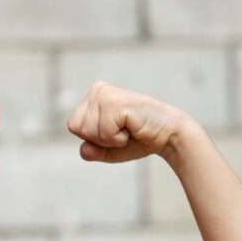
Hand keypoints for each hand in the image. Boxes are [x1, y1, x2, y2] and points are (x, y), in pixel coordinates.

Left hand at [66, 81, 191, 162]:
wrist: (168, 135)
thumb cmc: (139, 140)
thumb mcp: (108, 149)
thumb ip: (91, 151)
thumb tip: (83, 150)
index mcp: (93, 96)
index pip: (73, 126)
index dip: (92, 138)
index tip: (115, 131)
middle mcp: (97, 90)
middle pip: (77, 128)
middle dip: (99, 139)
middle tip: (123, 130)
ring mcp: (106, 94)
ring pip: (88, 131)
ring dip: (110, 139)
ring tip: (128, 128)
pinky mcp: (116, 103)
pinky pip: (104, 134)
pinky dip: (118, 139)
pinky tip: (133, 127)